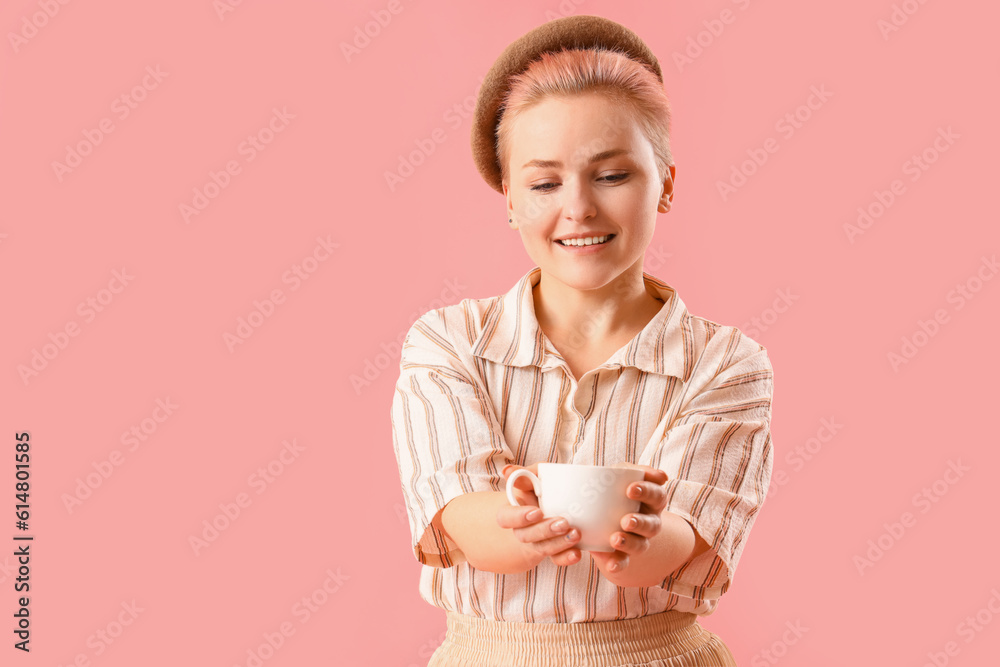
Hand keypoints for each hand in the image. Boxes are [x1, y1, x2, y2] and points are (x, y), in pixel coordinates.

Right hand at [495, 464, 582, 567]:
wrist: (548, 508)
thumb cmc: (540, 489)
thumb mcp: (533, 479)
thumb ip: (524, 475)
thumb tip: (507, 471)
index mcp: (512, 511)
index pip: (506, 517)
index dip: (519, 517)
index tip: (537, 512)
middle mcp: (521, 530)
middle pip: (526, 536)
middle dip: (545, 530)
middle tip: (563, 523)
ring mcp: (536, 543)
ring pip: (542, 548)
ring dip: (559, 543)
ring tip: (576, 534)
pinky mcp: (551, 551)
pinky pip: (555, 558)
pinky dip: (566, 557)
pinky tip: (577, 553)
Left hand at [588, 463, 668, 581]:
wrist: (597, 513)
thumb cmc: (614, 487)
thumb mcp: (619, 474)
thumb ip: (632, 470)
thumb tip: (662, 476)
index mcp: (652, 501)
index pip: (657, 495)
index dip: (647, 492)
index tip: (630, 489)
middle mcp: (649, 522)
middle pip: (652, 525)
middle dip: (640, 523)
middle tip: (626, 520)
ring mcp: (638, 540)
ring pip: (640, 545)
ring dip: (629, 543)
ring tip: (615, 539)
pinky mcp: (622, 554)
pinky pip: (623, 562)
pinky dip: (617, 563)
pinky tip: (610, 564)